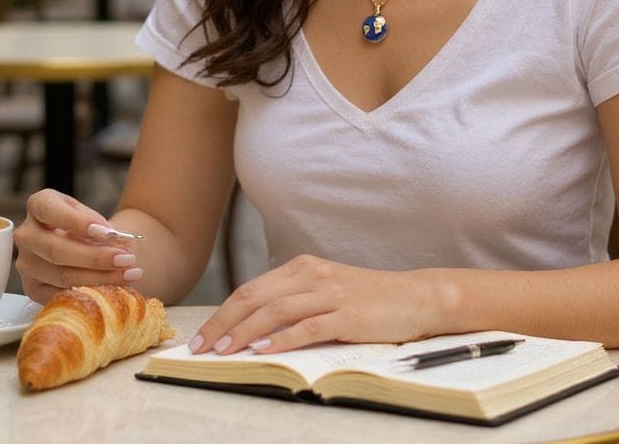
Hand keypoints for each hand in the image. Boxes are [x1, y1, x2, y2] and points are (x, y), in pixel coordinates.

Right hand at [14, 188, 143, 303]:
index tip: (104, 231)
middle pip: (56, 250)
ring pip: (61, 275)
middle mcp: (26, 234)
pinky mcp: (32, 288)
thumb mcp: (92, 216)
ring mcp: (26, 263)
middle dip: (95, 257)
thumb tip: (120, 243)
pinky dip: (88, 292)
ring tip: (128, 274)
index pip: (49, 210)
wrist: (80, 242)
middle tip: (126, 259)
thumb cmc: (86, 224)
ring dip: (99, 277)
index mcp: (39, 205)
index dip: (76, 222)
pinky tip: (111, 289)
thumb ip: (103, 227)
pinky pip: (59, 295)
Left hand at [189, 255, 435, 354]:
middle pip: (255, 297)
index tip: (203, 335)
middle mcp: (312, 274)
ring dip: (244, 332)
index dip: (223, 313)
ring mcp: (330, 293)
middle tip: (201, 348)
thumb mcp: (327, 290)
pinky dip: (281, 338)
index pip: (251, 289)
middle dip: (223, 323)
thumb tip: (254, 326)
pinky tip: (263, 349)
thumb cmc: (370, 299)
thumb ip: (295, 299)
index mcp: (303, 267)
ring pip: (275, 310)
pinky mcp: (347, 315)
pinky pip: (307, 326)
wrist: (417, 296)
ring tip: (223, 351)